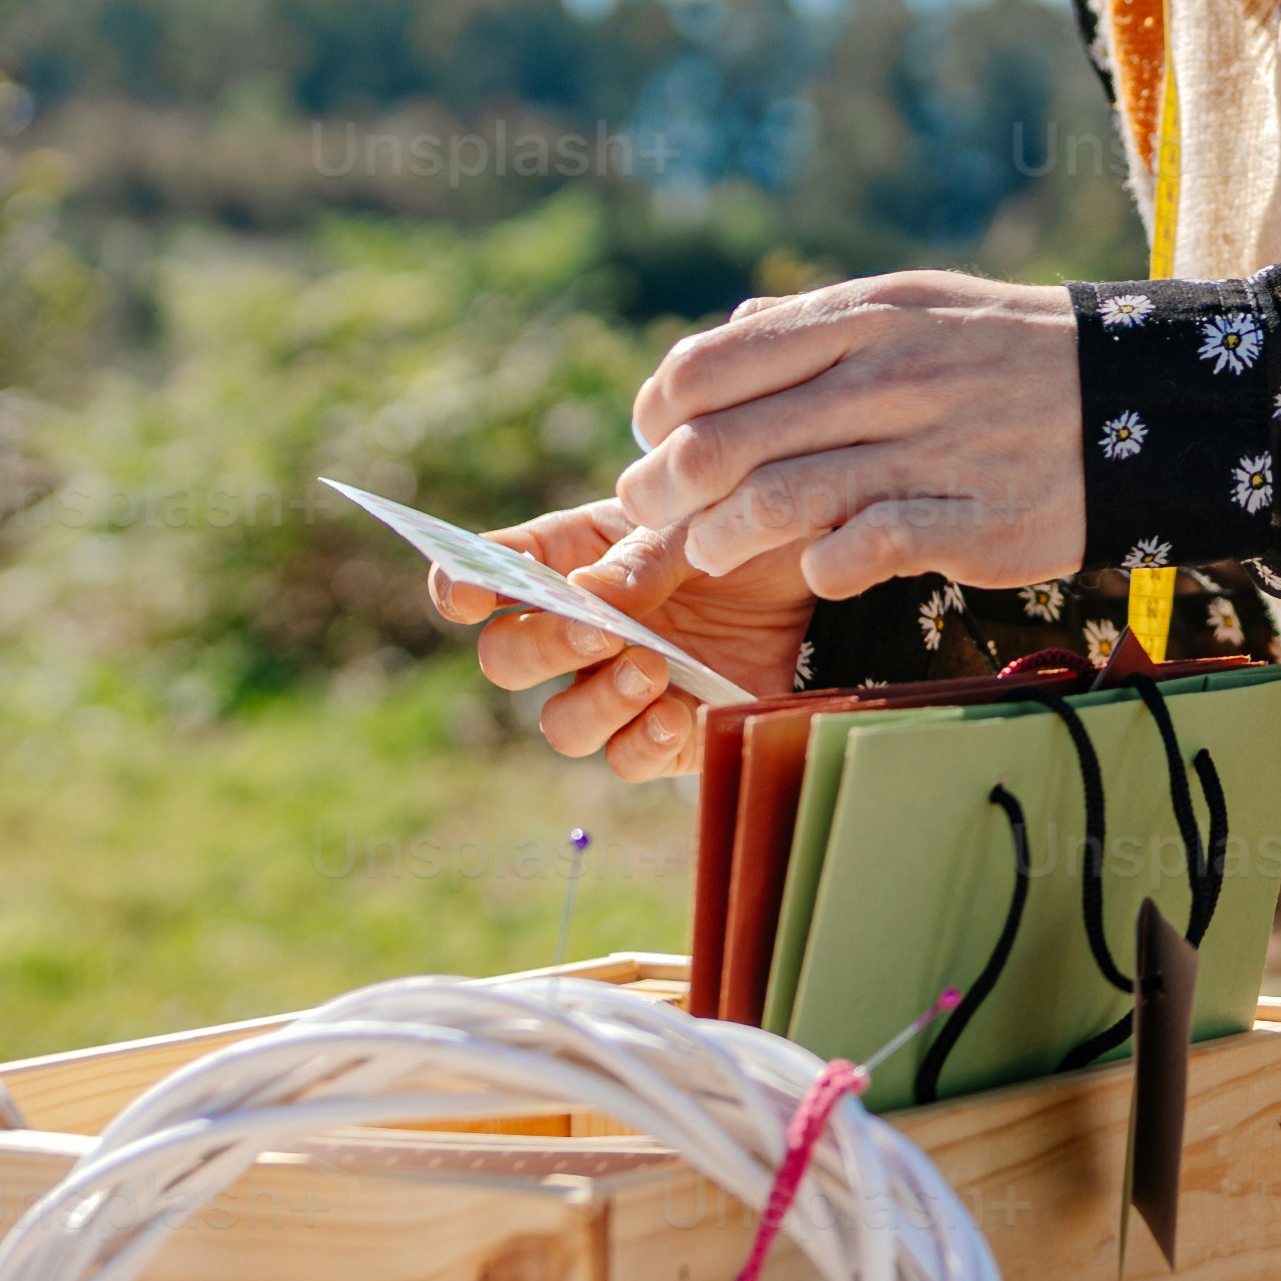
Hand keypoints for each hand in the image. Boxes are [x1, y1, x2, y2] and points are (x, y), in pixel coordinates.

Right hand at [427, 501, 811, 787]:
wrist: (820, 578)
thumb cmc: (744, 533)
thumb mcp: (701, 522)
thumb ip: (644, 559)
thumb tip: (590, 594)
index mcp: (568, 556)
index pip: (484, 574)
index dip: (460, 586)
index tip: (468, 595)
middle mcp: (578, 630)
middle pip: (508, 660)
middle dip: (542, 648)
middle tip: (599, 632)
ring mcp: (616, 687)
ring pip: (563, 724)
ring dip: (596, 701)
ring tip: (651, 668)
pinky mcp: (665, 734)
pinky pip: (628, 758)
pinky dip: (643, 741)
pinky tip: (677, 710)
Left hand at [626, 270, 1089, 605]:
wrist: (1139, 398)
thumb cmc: (1003, 355)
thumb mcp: (913, 305)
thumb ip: (814, 324)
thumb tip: (724, 338)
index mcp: (864, 316)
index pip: (711, 365)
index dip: (658, 413)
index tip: (653, 442)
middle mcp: (891, 377)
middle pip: (726, 443)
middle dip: (665, 492)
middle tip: (650, 517)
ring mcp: (933, 451)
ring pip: (778, 502)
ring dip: (721, 539)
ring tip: (709, 551)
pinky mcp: (974, 522)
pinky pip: (862, 551)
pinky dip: (818, 567)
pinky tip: (814, 570)